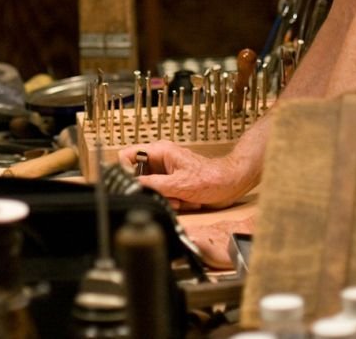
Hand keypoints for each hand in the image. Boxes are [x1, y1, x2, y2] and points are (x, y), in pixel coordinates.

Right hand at [117, 140, 254, 210]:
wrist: (231, 185)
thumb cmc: (211, 178)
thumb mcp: (179, 184)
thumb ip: (153, 185)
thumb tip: (131, 186)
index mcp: (159, 152)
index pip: (127, 155)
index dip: (124, 170)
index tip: (132, 185)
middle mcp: (160, 161)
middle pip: (138, 176)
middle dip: (151, 191)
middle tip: (165, 195)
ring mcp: (166, 173)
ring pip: (150, 189)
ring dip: (164, 198)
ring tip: (180, 200)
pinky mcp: (172, 184)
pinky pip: (162, 195)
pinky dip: (172, 202)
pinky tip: (185, 202)